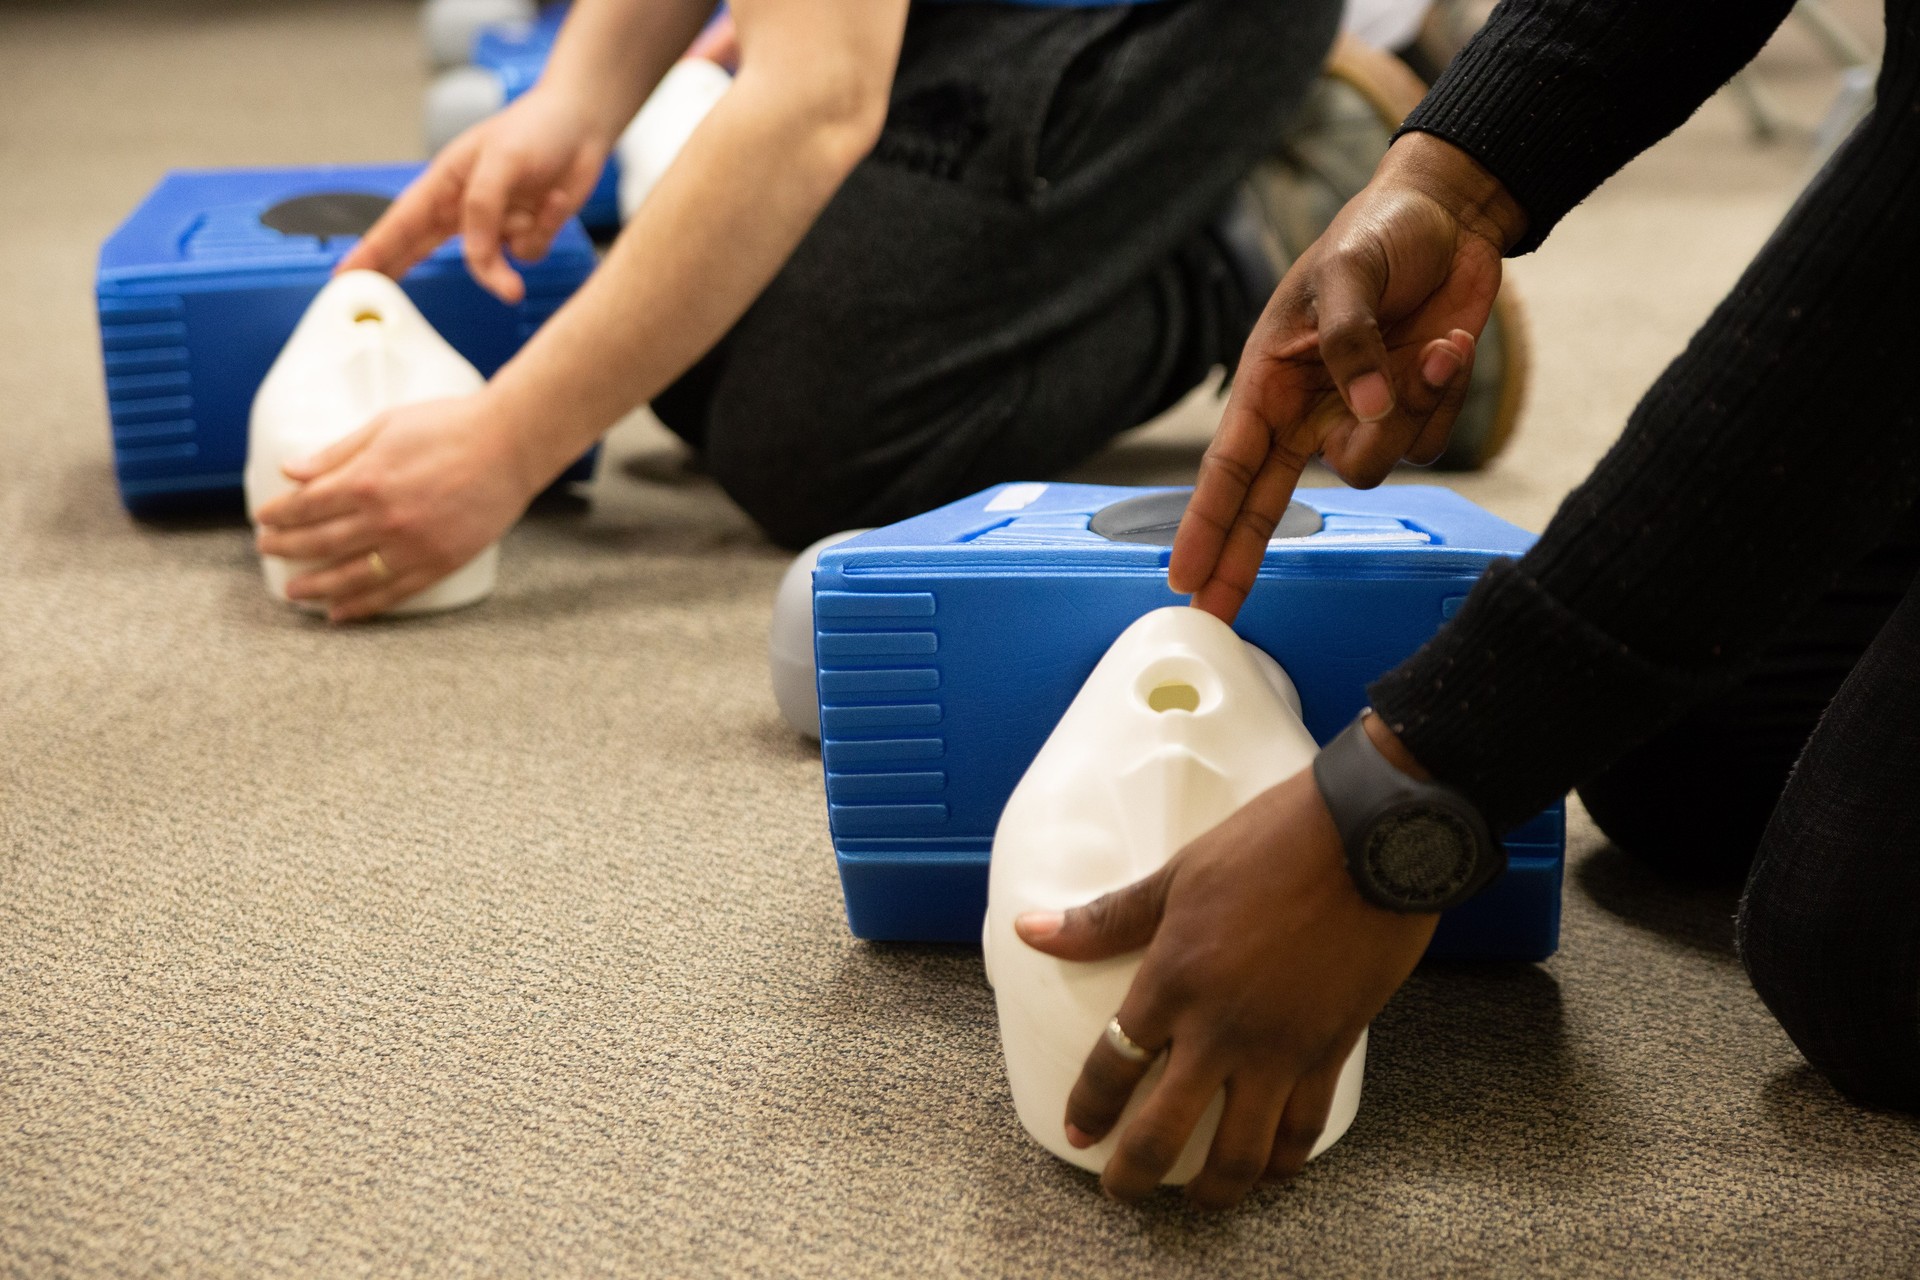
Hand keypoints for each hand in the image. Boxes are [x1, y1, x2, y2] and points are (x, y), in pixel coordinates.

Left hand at [252, 392, 539, 622]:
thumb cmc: (452, 425)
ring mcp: (413, 546)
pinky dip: (363, 606)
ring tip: (295, 592)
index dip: (280, 514)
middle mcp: (385, 519)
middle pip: (321, 542)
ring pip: (351, 576)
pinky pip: (393, 592)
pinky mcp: (440, 563)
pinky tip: (341, 612)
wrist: (511, 445)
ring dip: (317, 586)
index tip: (264, 519)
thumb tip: (293, 470)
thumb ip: (338, 452)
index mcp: (367, 480)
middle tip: (268, 552)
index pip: (307, 505)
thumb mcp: (386, 425)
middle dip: (287, 548)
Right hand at [337, 85, 614, 302]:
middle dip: (401, 274)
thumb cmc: (534, 130)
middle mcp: (463, 209)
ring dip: (510, 246)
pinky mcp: (527, 235)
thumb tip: (478, 259)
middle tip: (374, 307)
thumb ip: (482, 211)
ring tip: (530, 215)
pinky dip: (545, 228)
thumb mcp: (500, 162)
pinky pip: (528, 254)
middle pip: (422, 251)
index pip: (399, 223)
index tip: (344, 277)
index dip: (371, 252)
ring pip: (488, 264)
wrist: (583, 126)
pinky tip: (555, 198)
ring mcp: (495, 225)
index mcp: (444, 183)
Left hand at [1015, 761, 1436, 1208]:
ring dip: (1214, 1189)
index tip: (1079, 1133)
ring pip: (1242, 1152)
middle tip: (1122, 1192)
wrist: (1369, 837)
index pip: (1112, 1066)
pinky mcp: (1331, 1049)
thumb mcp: (1178, 875)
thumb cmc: (1269, 844)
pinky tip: (1272, 1166)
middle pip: (1165, 1131)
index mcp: (1173, 981)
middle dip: (1135, 1175)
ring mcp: (1280, 1047)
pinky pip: (1305, 1127)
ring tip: (1198, 1200)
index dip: (1089, 1109)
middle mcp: (1221, 1029)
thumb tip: (1031, 930)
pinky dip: (1285, 1159)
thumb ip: (1106, 919)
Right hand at [1171, 133, 1528, 621]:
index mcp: (1269, 378)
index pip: (1229, 465)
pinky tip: (1449, 340)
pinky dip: (1445, 390)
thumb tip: (1363, 409)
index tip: (1184, 575)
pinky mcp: (1412, 412)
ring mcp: (1360, 415)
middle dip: (1245, 557)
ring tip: (1431, 340)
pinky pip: (1429, 437)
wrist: (1454, 218)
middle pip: (1270, 504)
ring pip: (1371, 464)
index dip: (1205, 524)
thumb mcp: (1349, 272)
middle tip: (1218, 612)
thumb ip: (1349, 343)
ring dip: (1406, 407)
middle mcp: (1307, 409)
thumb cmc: (1379, 234)